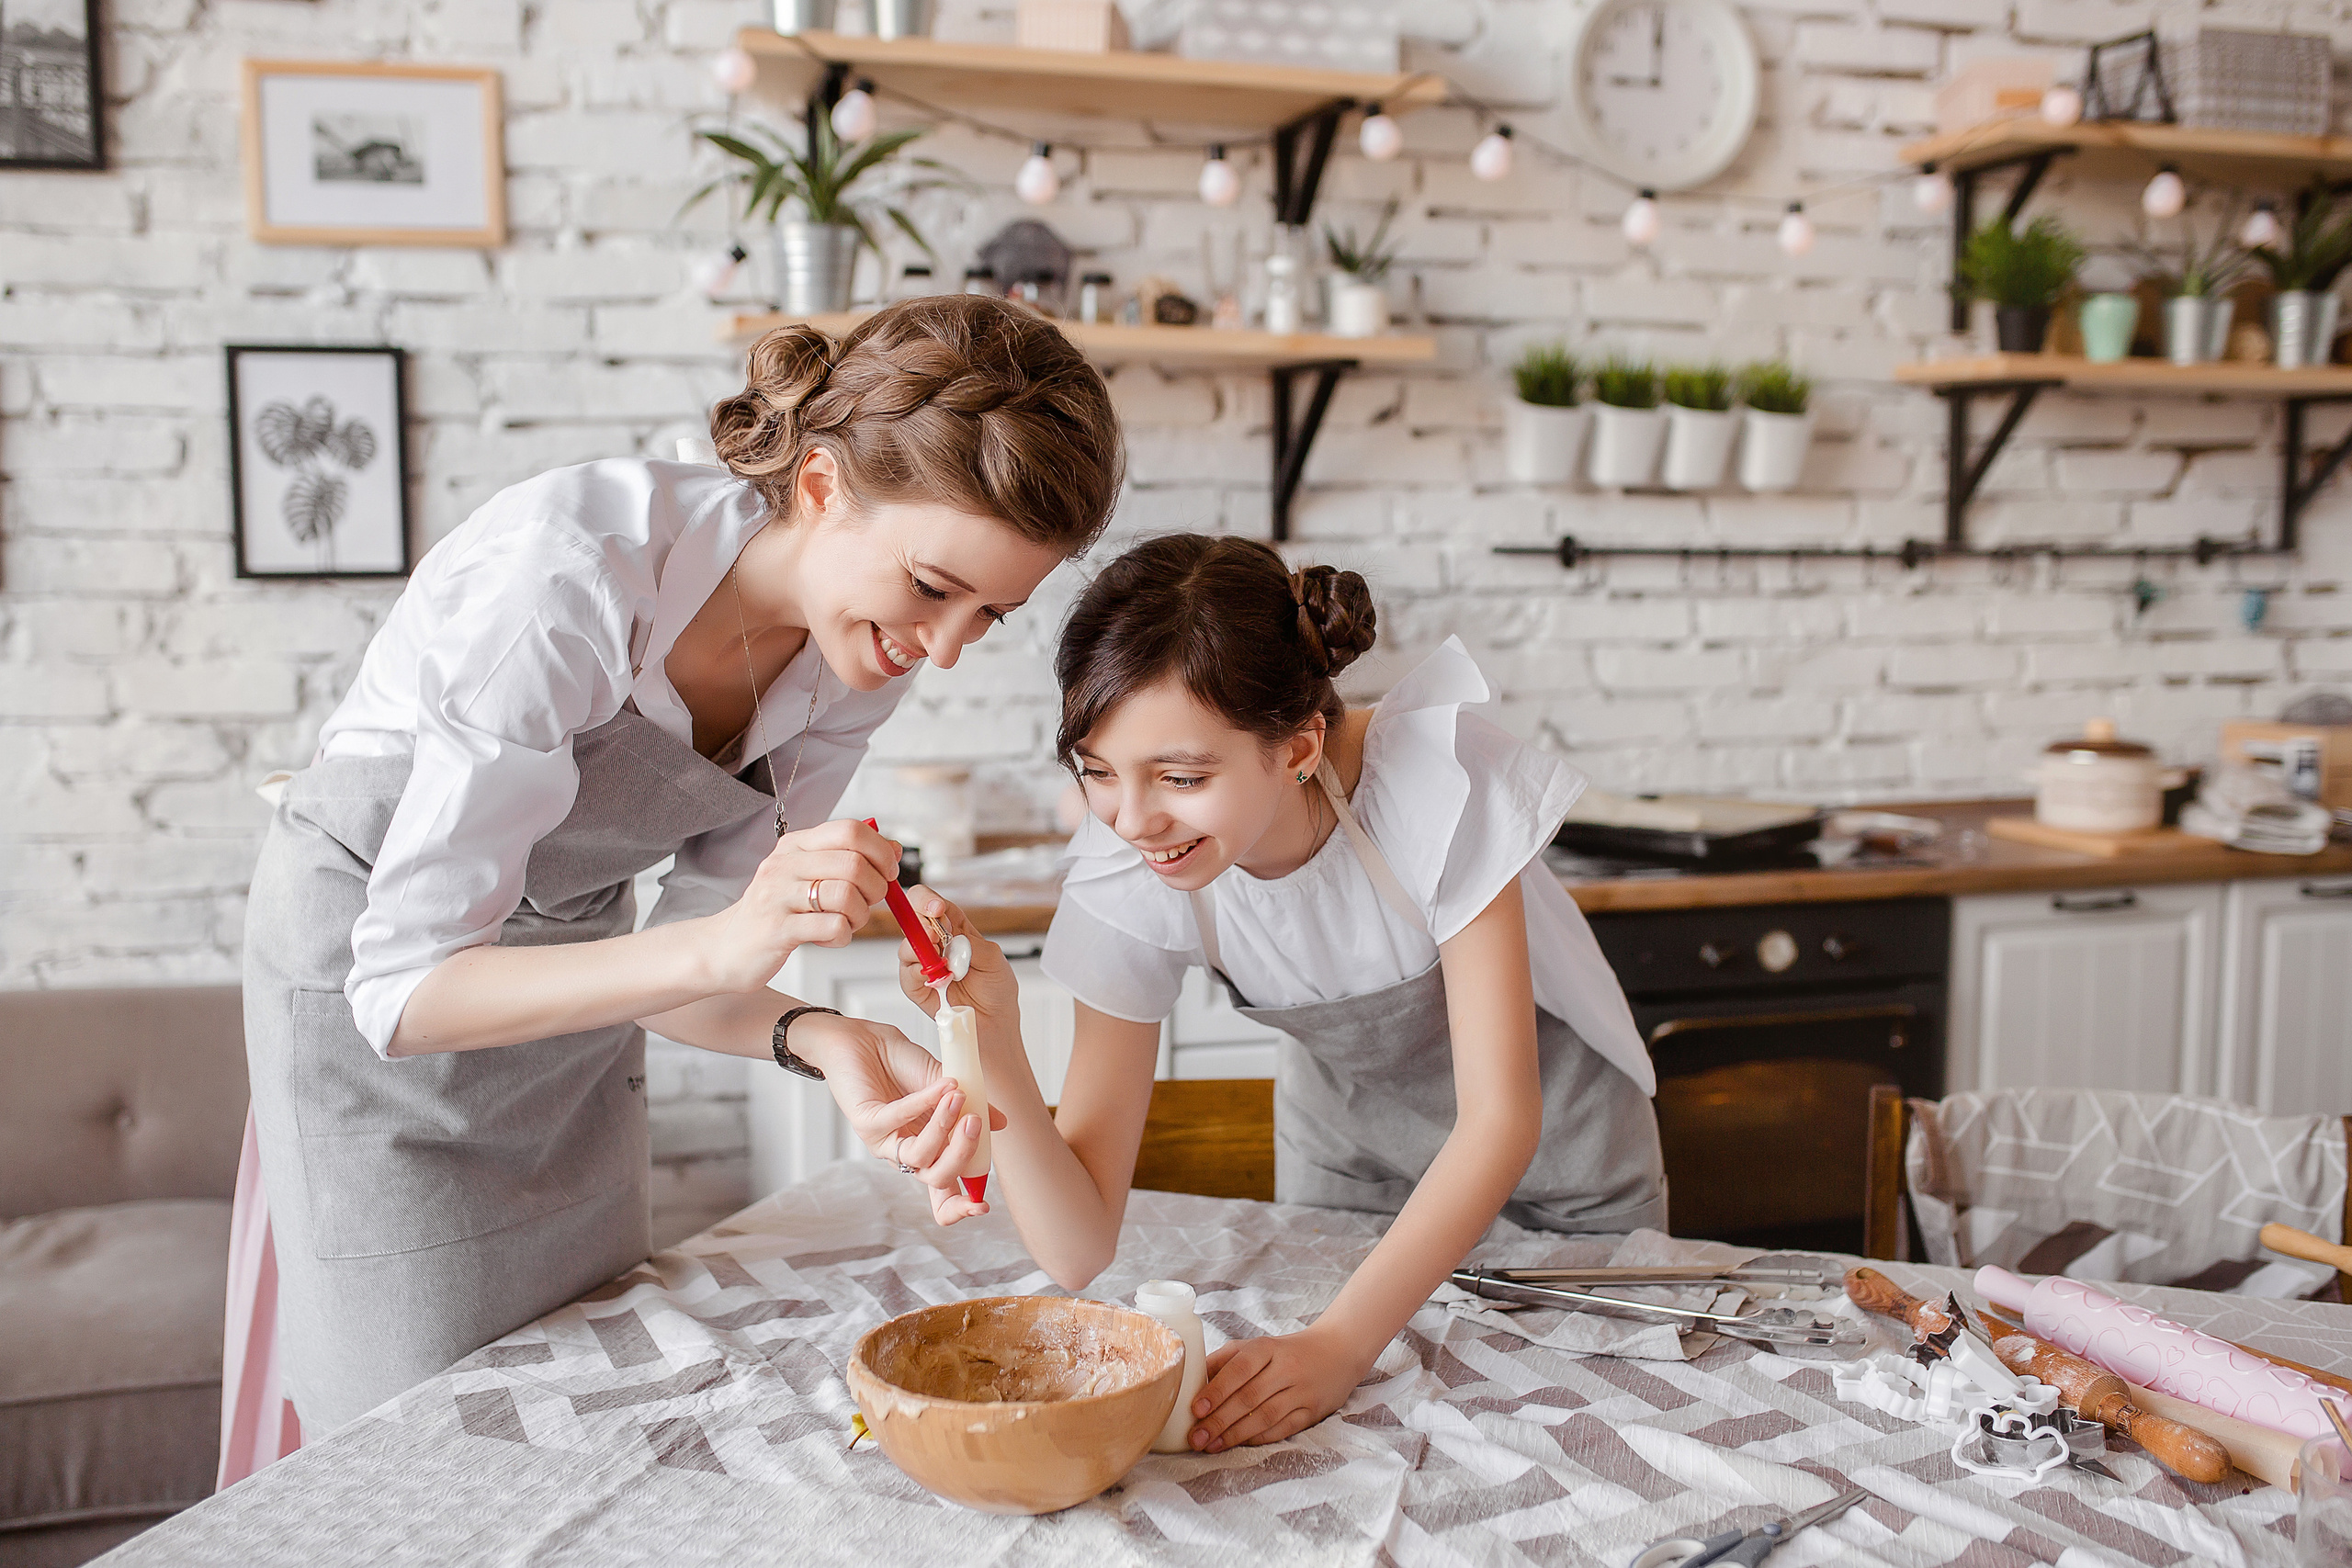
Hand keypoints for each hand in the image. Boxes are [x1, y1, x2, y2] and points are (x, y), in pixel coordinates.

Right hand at [701, 818, 900, 992]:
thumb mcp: (807, 876)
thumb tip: (893, 847)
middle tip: (867, 904)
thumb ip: (847, 858)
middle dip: (875, 888)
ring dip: (860, 916)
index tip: (888, 872)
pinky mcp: (777, 929)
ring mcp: (778, 895)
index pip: (850, 830)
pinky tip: (828, 938)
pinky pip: (832, 927)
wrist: (725, 947)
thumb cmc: (775, 912)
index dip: (880, 851)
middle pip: (854, 864)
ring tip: (846, 923)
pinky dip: (842, 936)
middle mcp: (785, 864)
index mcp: (795, 845)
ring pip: (846, 896)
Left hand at [791, 1012, 1006, 1226]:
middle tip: (975, 1123)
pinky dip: (923, 1102)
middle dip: (961, 1155)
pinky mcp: (866, 1123)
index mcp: (928, 1151)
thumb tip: (1000, 1123)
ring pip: (918, 1156)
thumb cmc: (902, 1063)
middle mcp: (905, 1153)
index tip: (983, 1205)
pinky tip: (942, 1086)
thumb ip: (971, 1104)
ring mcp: (884, 1142)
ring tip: (958, 1097)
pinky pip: (897, 1120)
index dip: (961, 1206)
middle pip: (937, 1178)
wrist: (865, 1039)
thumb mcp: (946, 1083)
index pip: (944, 1193)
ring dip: (943, 1126)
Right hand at [893, 887, 1018, 1030]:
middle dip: (920, 921)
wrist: (995, 1023)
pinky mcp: (918, 988)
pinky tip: (936, 978)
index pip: (933, 905)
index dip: (928, 901)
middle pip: (913, 921)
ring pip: (906, 947)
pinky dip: (918, 973)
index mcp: (955, 930)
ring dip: (920, 948)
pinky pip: (907, 975)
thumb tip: (951, 939)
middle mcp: (935, 945)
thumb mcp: (994, 958)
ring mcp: (924, 966)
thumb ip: (971, 944)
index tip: (936, 908)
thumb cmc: (996, 989)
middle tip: (934, 933)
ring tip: (941, 961)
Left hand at [1186, 1326, 1370, 1452]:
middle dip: (1219, 1420)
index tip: (1196, 1408)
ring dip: (1235, 1434)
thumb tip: (1192, 1381)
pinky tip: (1237, 1445)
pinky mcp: (1312, 1412)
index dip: (1217, 1390)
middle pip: (1249, 1397)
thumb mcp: (1257, 1346)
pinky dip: (1257, 1439)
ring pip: (1265, 1417)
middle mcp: (1286, 1369)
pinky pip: (1282, 1429)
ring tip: (1211, 1445)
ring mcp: (1302, 1392)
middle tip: (1196, 1436)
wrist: (1338, 1351)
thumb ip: (1225, 1361)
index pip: (1239, 1369)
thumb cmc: (1285, 1352)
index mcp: (1268, 1348)